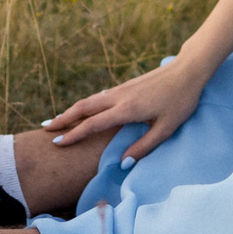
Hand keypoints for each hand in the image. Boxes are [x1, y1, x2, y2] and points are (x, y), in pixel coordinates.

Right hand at [43, 57, 212, 162]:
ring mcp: (121, 89)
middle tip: (45, 129)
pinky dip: (85, 105)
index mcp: (127, 109)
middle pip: (84, 108)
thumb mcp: (166, 128)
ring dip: (72, 110)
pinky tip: (83, 110)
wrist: (188, 70)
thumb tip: (123, 163)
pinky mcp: (126, 86)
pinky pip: (99, 97)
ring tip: (57, 120)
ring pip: (90, 101)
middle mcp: (118, 97)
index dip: (74, 134)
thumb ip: (144, 146)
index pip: (93, 124)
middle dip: (63, 119)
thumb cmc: (181, 101)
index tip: (57, 143)